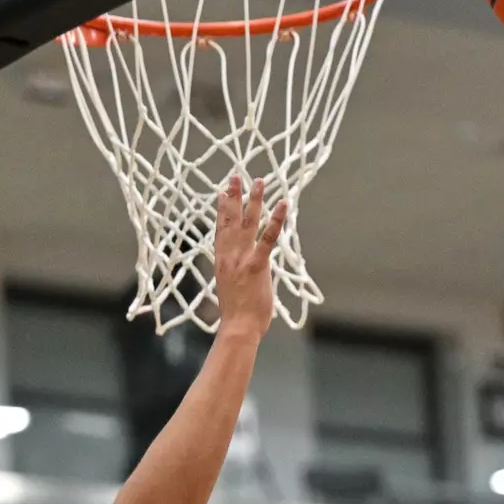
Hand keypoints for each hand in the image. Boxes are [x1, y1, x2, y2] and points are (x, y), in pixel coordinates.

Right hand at [214, 175, 286, 338]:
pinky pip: (268, 239)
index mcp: (221, 261)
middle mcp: (229, 256)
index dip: (221, 210)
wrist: (238, 327)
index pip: (220, 230)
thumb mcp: (231, 288)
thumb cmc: (237, 315)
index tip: (222, 192)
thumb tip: (240, 273)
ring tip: (259, 181)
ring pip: (248, 222)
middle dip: (233, 196)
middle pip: (231, 219)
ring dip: (254, 200)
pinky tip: (282, 205)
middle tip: (235, 176)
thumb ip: (235, 274)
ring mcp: (242, 259)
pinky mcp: (257, 266)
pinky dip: (276, 221)